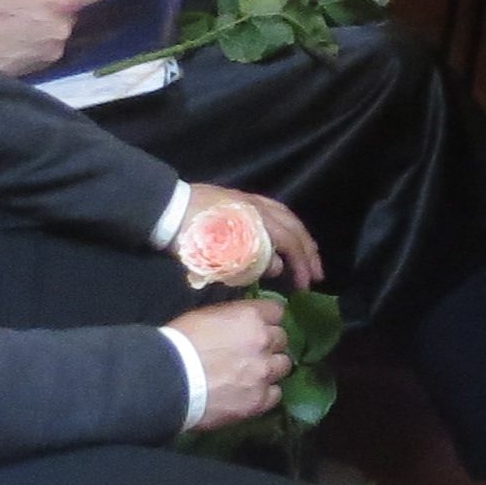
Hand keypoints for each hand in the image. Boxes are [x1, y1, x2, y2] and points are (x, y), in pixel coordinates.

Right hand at [0, 0, 101, 75]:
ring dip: (44, 20)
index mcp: (57, 5)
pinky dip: (35, 37)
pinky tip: (12, 34)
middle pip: (72, 9)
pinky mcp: (41, 67)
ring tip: (14, 16)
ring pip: (58, 27)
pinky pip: (46, 45)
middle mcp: (62, 30)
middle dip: (55, 1)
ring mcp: (52, 52)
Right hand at [169, 296, 289, 425]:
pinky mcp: (258, 400)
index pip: (277, 312)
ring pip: (283, 366)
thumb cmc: (179, 344)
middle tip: (252, 353)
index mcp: (250, 317)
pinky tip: (250, 394)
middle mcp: (264, 342)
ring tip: (253, 375)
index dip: (267, 320)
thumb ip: (232, 319)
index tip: (259, 327)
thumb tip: (239, 325)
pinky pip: (275, 394)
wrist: (167, 381)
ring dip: (270, 368)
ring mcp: (263, 372)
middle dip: (269, 345)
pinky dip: (265, 393)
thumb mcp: (206, 317)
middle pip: (282, 339)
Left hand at [180, 184, 323, 288]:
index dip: (301, 266)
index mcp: (256, 222)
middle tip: (317, 274)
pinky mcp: (243, 198)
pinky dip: (289, 224)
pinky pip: (277, 209)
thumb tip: (277, 267)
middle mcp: (260, 208)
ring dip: (302, 238)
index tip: (306, 286)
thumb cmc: (190, 236)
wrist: (168, 207)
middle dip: (308, 253)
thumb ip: (249, 263)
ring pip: (288, 217)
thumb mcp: (216, 257)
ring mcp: (252, 201)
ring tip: (309, 255)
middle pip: (294, 229)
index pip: (289, 244)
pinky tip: (288, 233)